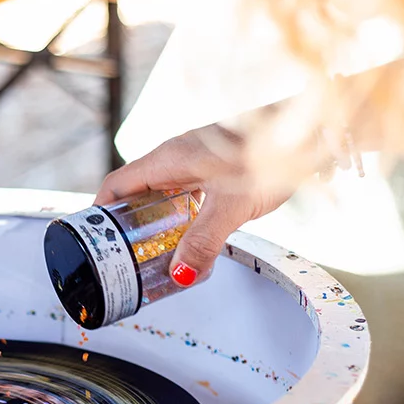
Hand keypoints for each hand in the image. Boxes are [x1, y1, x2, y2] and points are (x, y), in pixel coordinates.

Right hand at [95, 126, 293, 286]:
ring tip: (157, 252)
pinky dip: (182, 214)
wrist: (309, 130)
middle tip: (125, 254)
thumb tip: (182, 274)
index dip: (100, 211)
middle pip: (138, 190)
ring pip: (164, 192)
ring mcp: (199, 159)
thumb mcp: (231, 206)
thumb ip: (204, 241)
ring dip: (157, 219)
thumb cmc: (271, 153)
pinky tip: (195, 234)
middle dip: (128, 222)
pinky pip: (188, 192)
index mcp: (168, 159)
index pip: (117, 184)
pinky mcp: (219, 165)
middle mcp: (178, 156)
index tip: (94, 237)